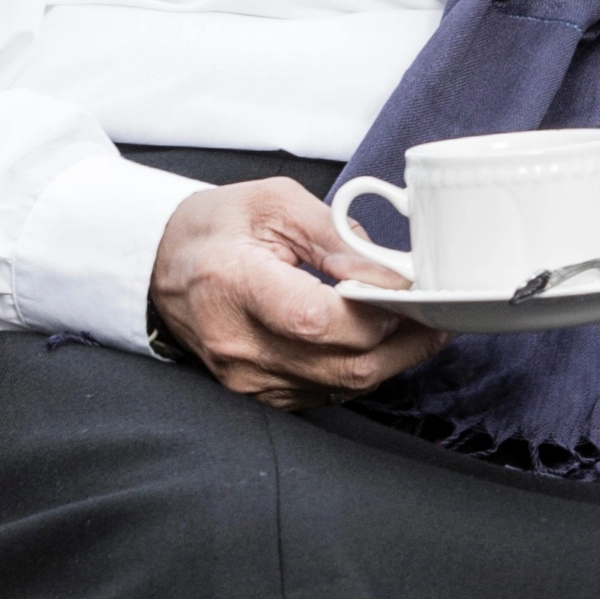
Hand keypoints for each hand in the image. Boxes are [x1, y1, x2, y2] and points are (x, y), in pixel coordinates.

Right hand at [150, 179, 444, 409]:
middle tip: (439, 308)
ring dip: (394, 357)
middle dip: (404, 337)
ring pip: (344, 383)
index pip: (315, 317)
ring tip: (422, 323)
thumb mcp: (275, 204)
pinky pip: (328, 390)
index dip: (375, 308)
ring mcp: (245, 377)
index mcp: (232, 282)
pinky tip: (381, 341)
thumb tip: (392, 270)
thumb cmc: (215, 229)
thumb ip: (337, 236)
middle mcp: (236, 342)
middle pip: (343, 360)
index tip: (413, 288)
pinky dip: (363, 367)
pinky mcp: (259, 394)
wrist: (160, 267)